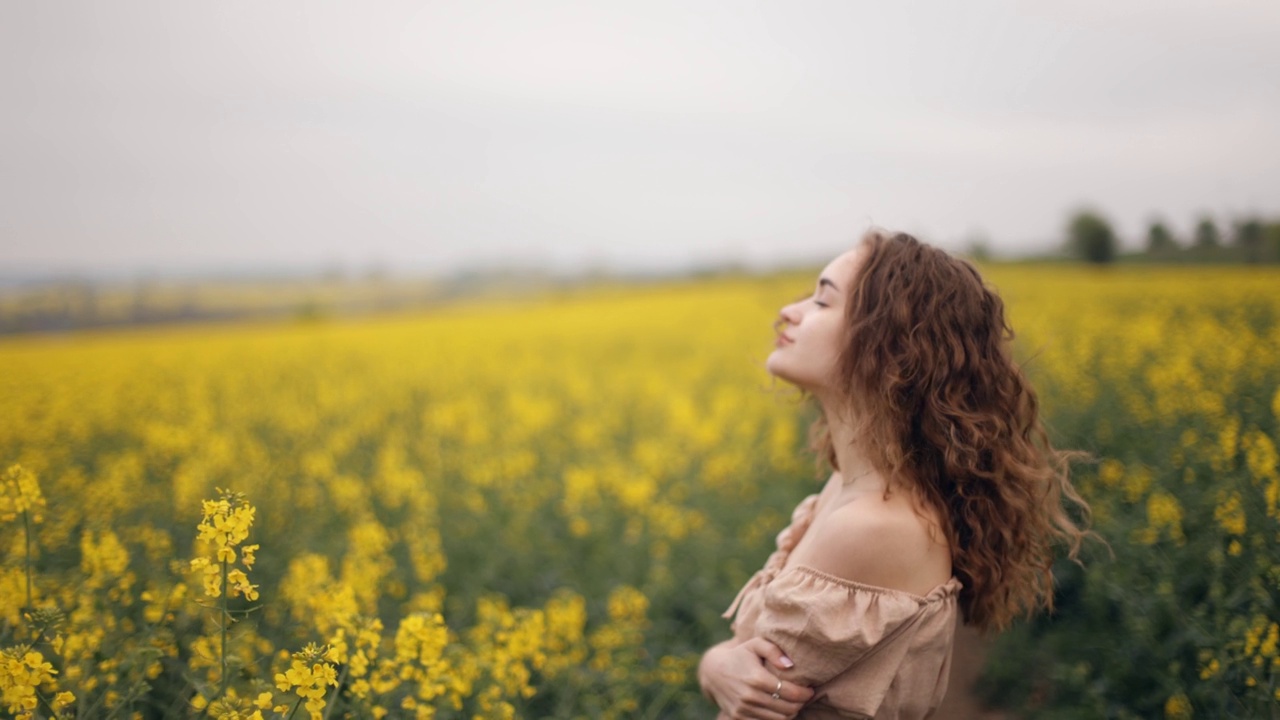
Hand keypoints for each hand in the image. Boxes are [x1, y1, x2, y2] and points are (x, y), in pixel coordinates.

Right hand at [699, 637, 814, 719]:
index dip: (805, 694)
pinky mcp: (739, 717)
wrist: (713, 672)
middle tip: (804, 697)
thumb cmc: (740, 655)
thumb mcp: (755, 644)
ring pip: (778, 719)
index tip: (810, 690)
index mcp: (757, 678)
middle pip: (787, 709)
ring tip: (793, 703)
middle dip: (800, 704)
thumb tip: (790, 665)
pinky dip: (776, 718)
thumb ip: (774, 651)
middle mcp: (750, 696)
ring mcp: (743, 709)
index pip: (790, 693)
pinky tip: (780, 709)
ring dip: (790, 713)